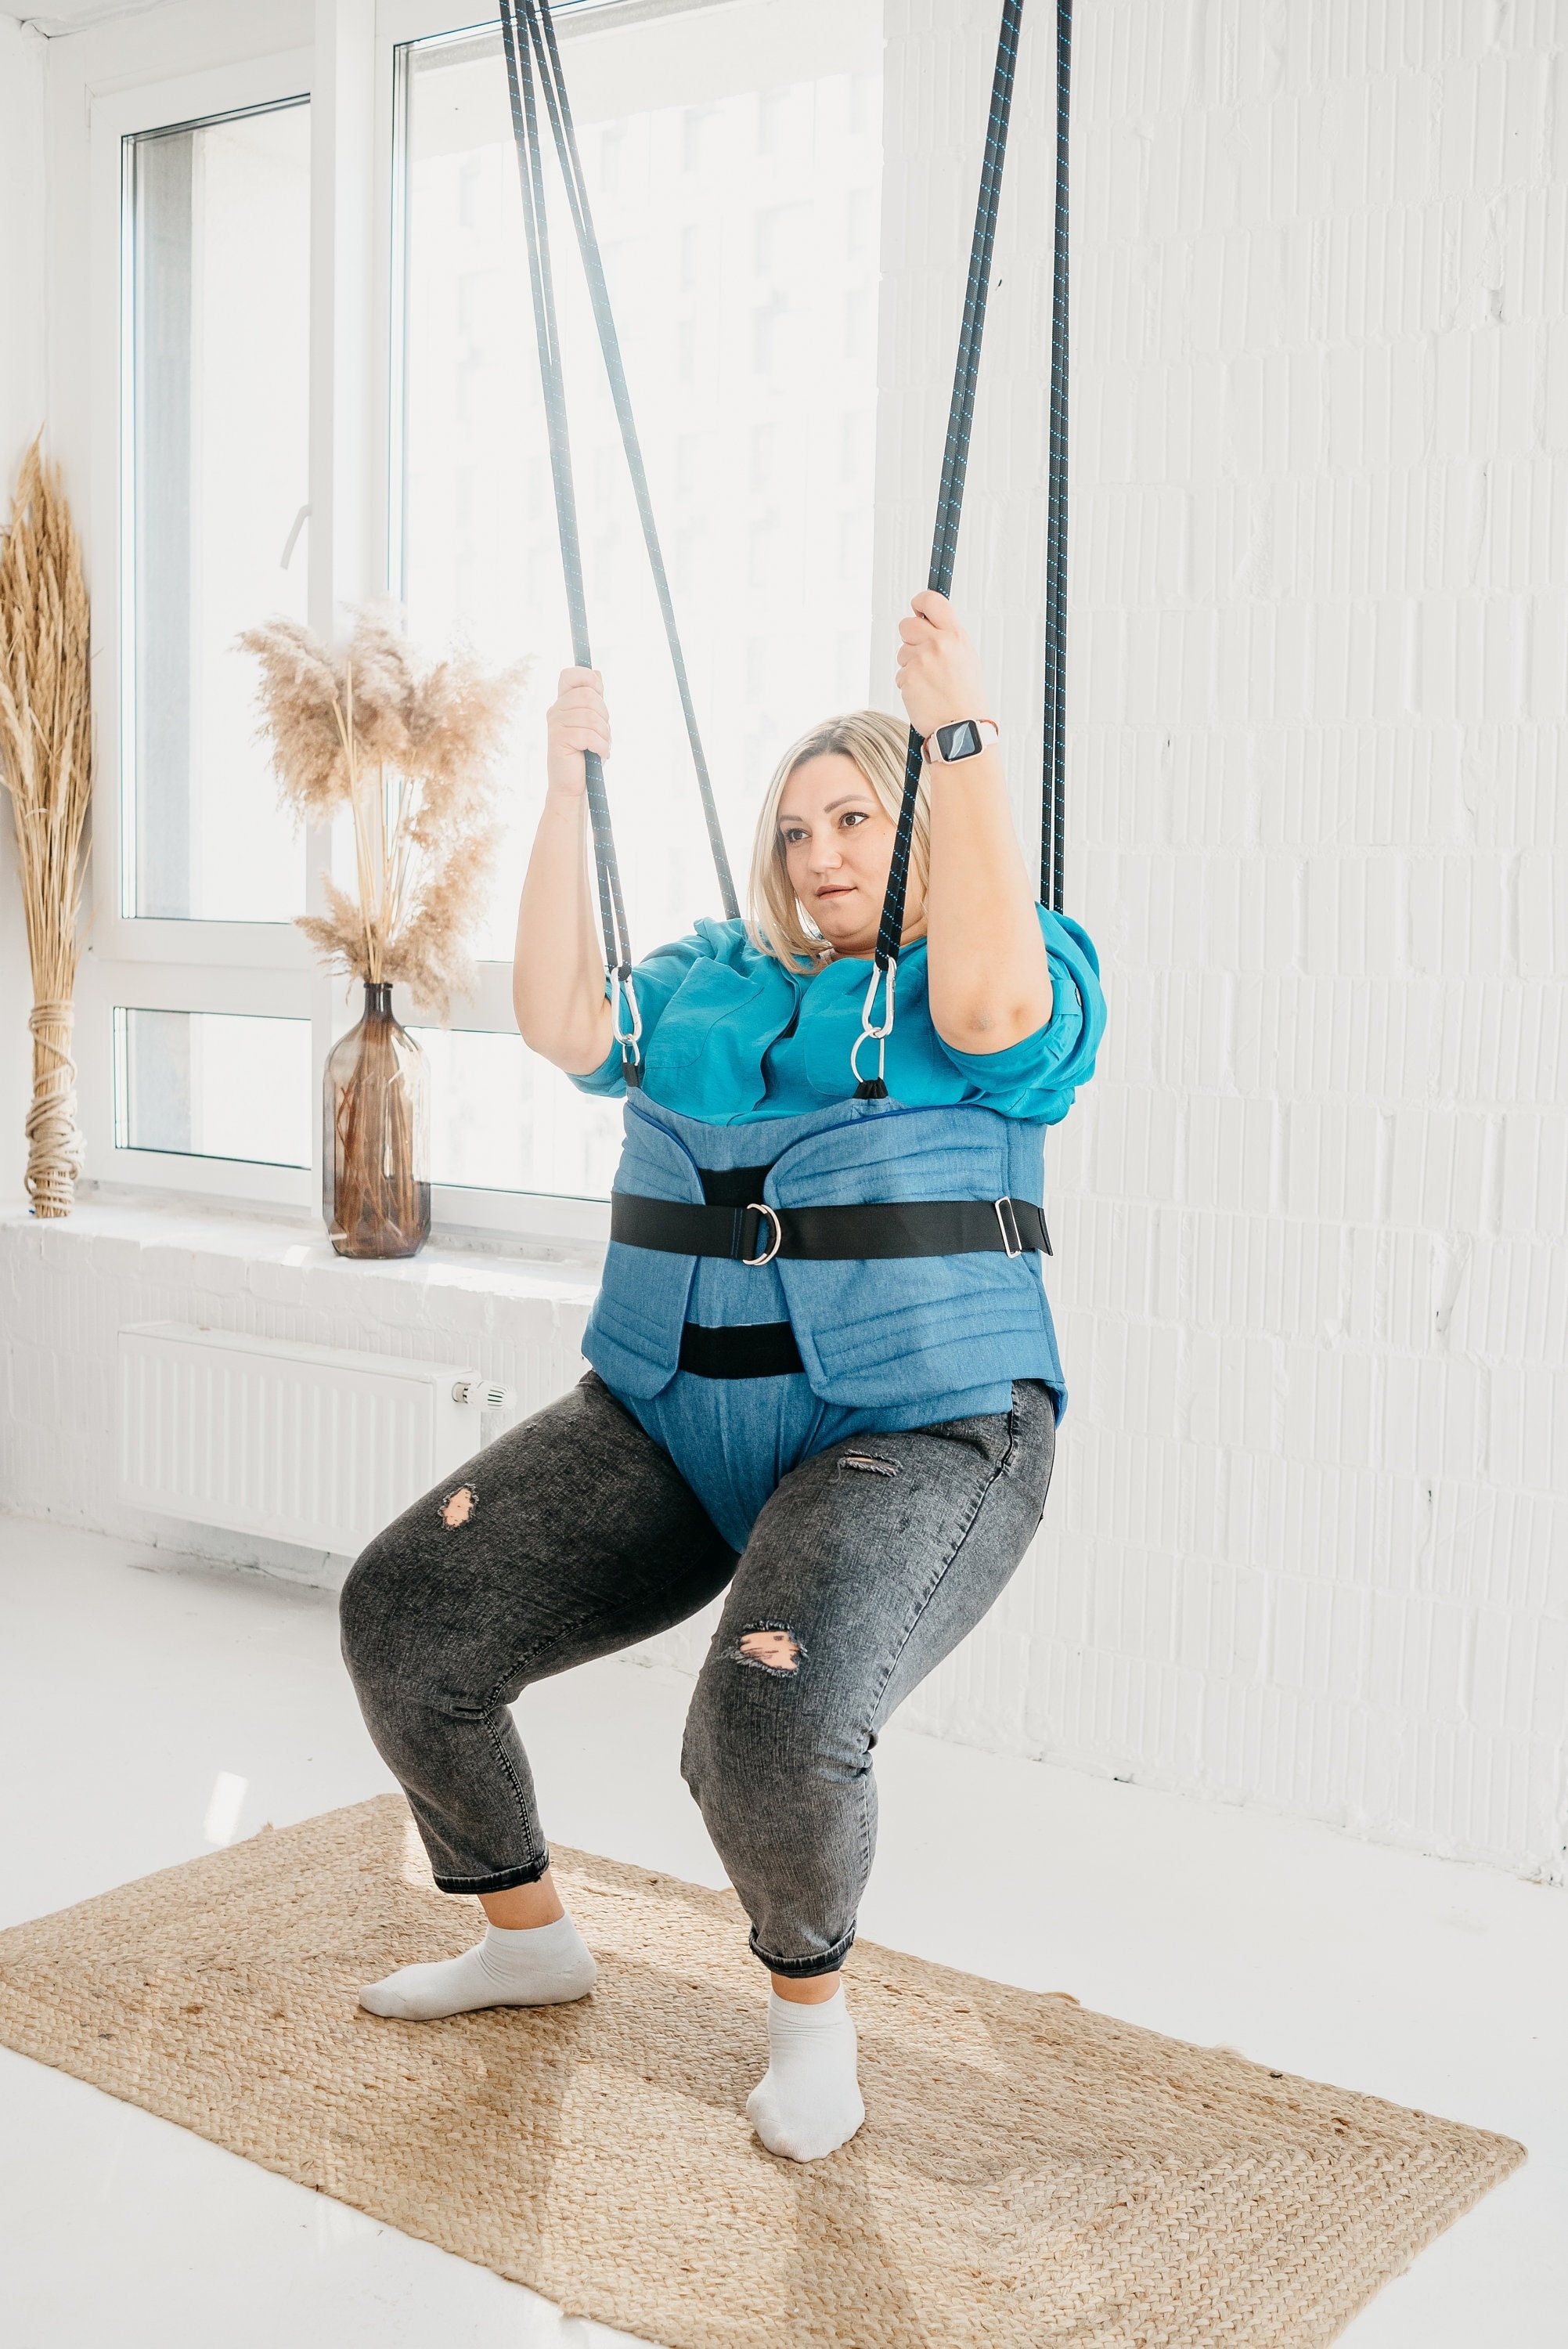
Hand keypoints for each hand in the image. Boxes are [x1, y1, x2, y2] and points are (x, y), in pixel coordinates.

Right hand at [545, 666, 609, 798]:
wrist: (572, 786)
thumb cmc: (585, 755)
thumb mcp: (593, 724)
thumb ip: (593, 700)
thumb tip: (596, 673)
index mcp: (563, 703)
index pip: (570, 674)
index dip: (587, 679)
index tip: (598, 696)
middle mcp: (556, 710)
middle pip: (588, 695)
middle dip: (604, 715)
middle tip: (602, 734)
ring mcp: (555, 724)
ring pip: (591, 716)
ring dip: (604, 735)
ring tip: (601, 747)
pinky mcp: (558, 739)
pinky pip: (588, 735)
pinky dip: (601, 746)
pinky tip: (600, 755)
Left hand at [894, 591, 990, 738]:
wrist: (962, 728)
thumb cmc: (966, 696)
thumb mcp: (966, 658)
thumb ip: (947, 637)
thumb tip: (927, 622)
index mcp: (955, 635)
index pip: (932, 600)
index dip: (920, 601)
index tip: (917, 608)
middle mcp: (938, 643)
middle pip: (907, 625)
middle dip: (910, 639)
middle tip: (923, 656)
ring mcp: (921, 660)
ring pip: (902, 652)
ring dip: (910, 665)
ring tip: (930, 682)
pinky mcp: (908, 678)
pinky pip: (900, 675)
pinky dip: (909, 684)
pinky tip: (924, 695)